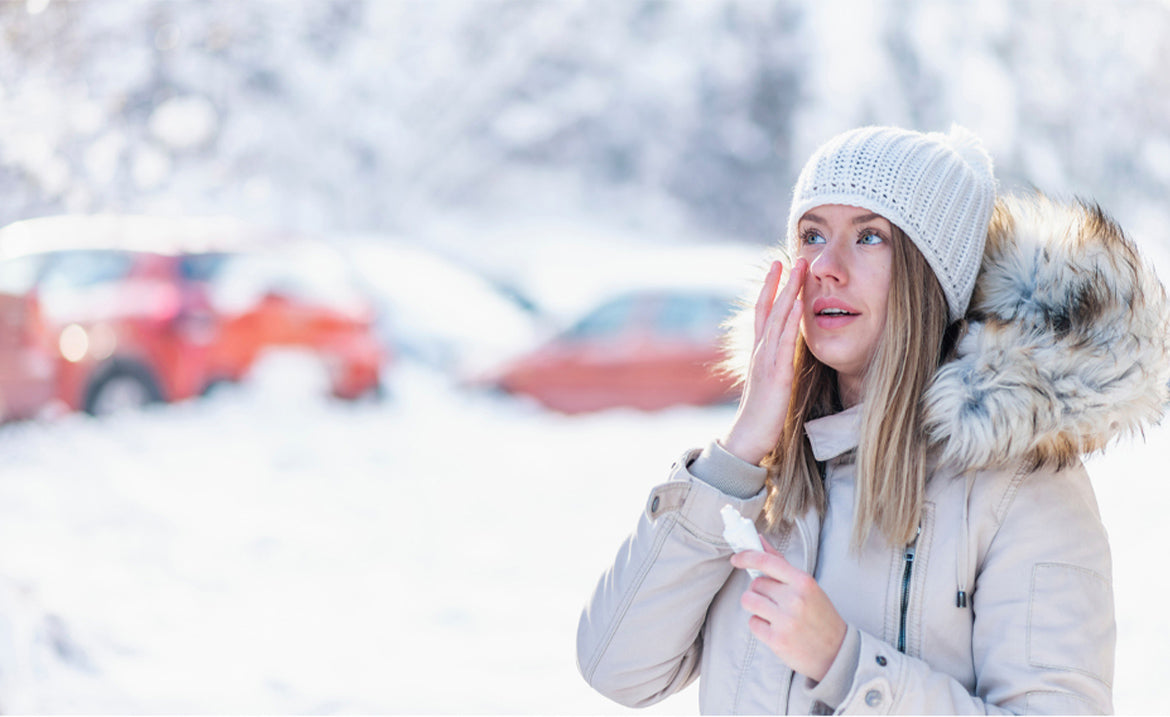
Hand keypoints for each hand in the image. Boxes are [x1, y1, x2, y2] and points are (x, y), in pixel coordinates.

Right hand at [721, 258, 806, 464]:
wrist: (748, 439)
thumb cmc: (762, 415)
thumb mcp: (770, 382)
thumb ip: (776, 364)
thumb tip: (785, 352)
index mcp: (759, 352)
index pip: (763, 313)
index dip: (770, 289)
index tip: (778, 266)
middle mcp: (760, 351)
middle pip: (769, 309)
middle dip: (780, 282)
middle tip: (791, 256)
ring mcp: (766, 361)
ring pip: (777, 319)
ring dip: (788, 292)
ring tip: (798, 270)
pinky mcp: (776, 375)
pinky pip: (785, 343)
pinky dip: (792, 321)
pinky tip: (800, 304)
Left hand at [730, 537, 845, 681]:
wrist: (837, 652)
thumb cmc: (820, 615)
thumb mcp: (808, 587)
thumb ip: (782, 564)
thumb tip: (759, 541)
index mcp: (803, 582)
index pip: (766, 561)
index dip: (746, 557)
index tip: (736, 558)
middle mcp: (794, 599)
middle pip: (755, 584)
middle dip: (760, 591)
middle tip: (776, 601)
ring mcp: (785, 621)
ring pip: (748, 601)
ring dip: (756, 606)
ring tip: (773, 614)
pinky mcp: (776, 640)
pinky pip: (752, 622)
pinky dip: (760, 625)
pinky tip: (776, 629)